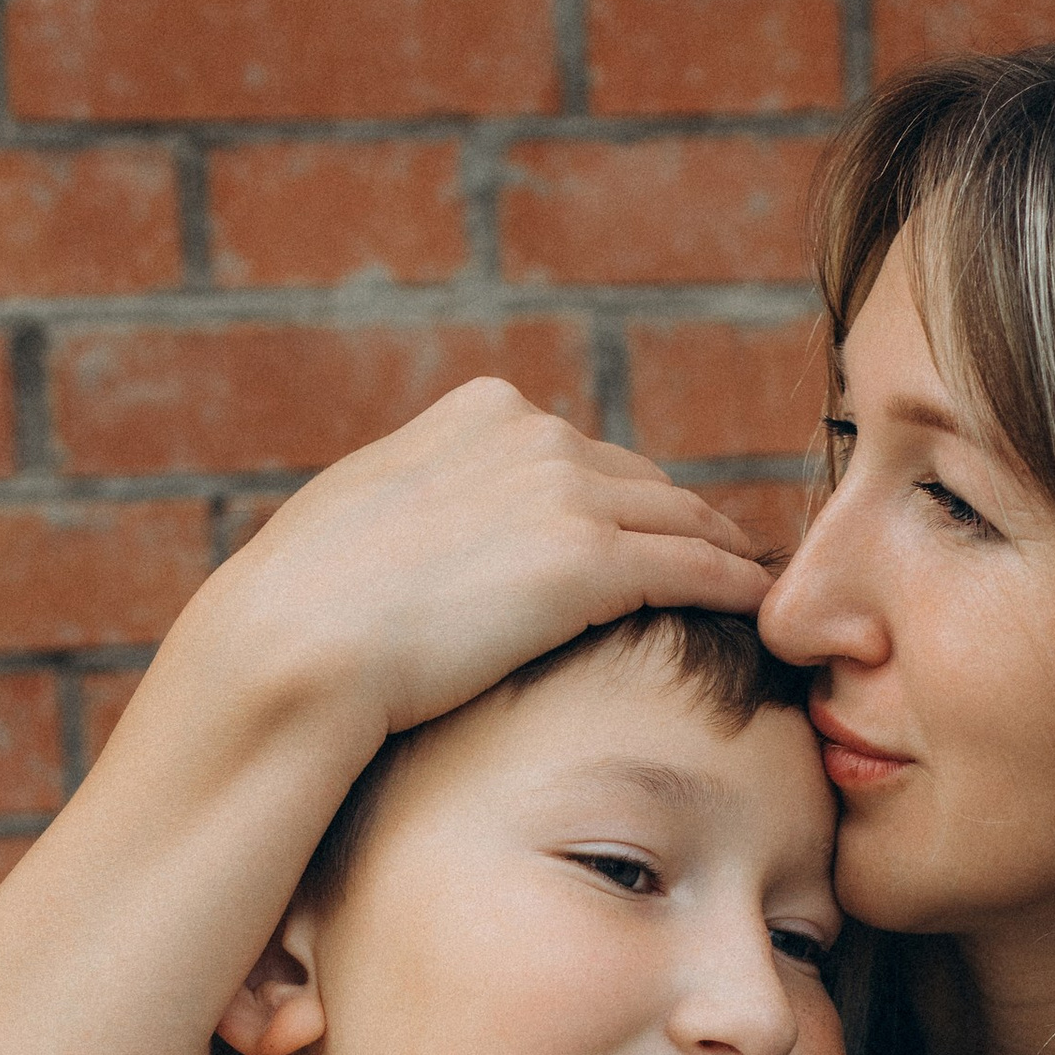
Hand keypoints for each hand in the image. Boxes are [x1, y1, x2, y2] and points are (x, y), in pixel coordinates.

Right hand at [185, 379, 776, 755]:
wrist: (294, 642)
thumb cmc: (309, 604)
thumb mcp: (369, 516)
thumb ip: (429, 505)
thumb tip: (442, 537)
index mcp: (483, 412)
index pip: (583, 453)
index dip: (621, 499)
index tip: (649, 531)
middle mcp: (535, 435)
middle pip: (643, 482)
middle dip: (683, 523)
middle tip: (725, 560)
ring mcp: (569, 493)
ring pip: (683, 519)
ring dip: (724, 551)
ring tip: (754, 584)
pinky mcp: (594, 562)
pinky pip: (696, 569)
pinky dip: (736, 584)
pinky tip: (760, 606)